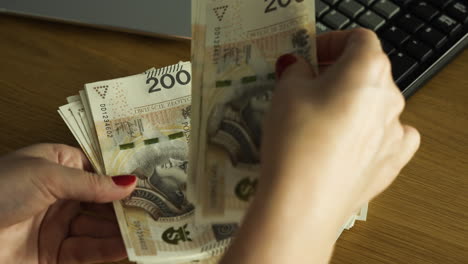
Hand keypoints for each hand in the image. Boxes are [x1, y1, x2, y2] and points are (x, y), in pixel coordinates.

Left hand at [0, 144, 135, 263]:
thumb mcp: (47, 175)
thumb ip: (91, 182)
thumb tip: (128, 182)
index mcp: (56, 165)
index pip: (98, 169)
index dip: (121, 175)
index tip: (148, 180)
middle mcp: (60, 194)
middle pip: (103, 200)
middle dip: (126, 204)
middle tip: (154, 206)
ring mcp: (57, 225)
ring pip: (99, 226)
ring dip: (121, 227)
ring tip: (147, 227)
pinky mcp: (54, 253)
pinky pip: (87, 250)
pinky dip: (109, 248)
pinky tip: (128, 245)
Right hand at [222, 29, 419, 263]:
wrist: (303, 203)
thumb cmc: (296, 139)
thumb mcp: (285, 91)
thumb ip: (296, 69)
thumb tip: (299, 66)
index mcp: (368, 70)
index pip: (358, 38)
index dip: (330, 41)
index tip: (309, 55)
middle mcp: (390, 98)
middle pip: (367, 71)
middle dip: (337, 72)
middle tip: (306, 84)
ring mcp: (395, 133)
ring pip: (374, 105)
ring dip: (350, 103)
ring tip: (318, 119)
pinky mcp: (391, 163)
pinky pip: (387, 137)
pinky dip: (369, 132)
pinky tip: (348, 141)